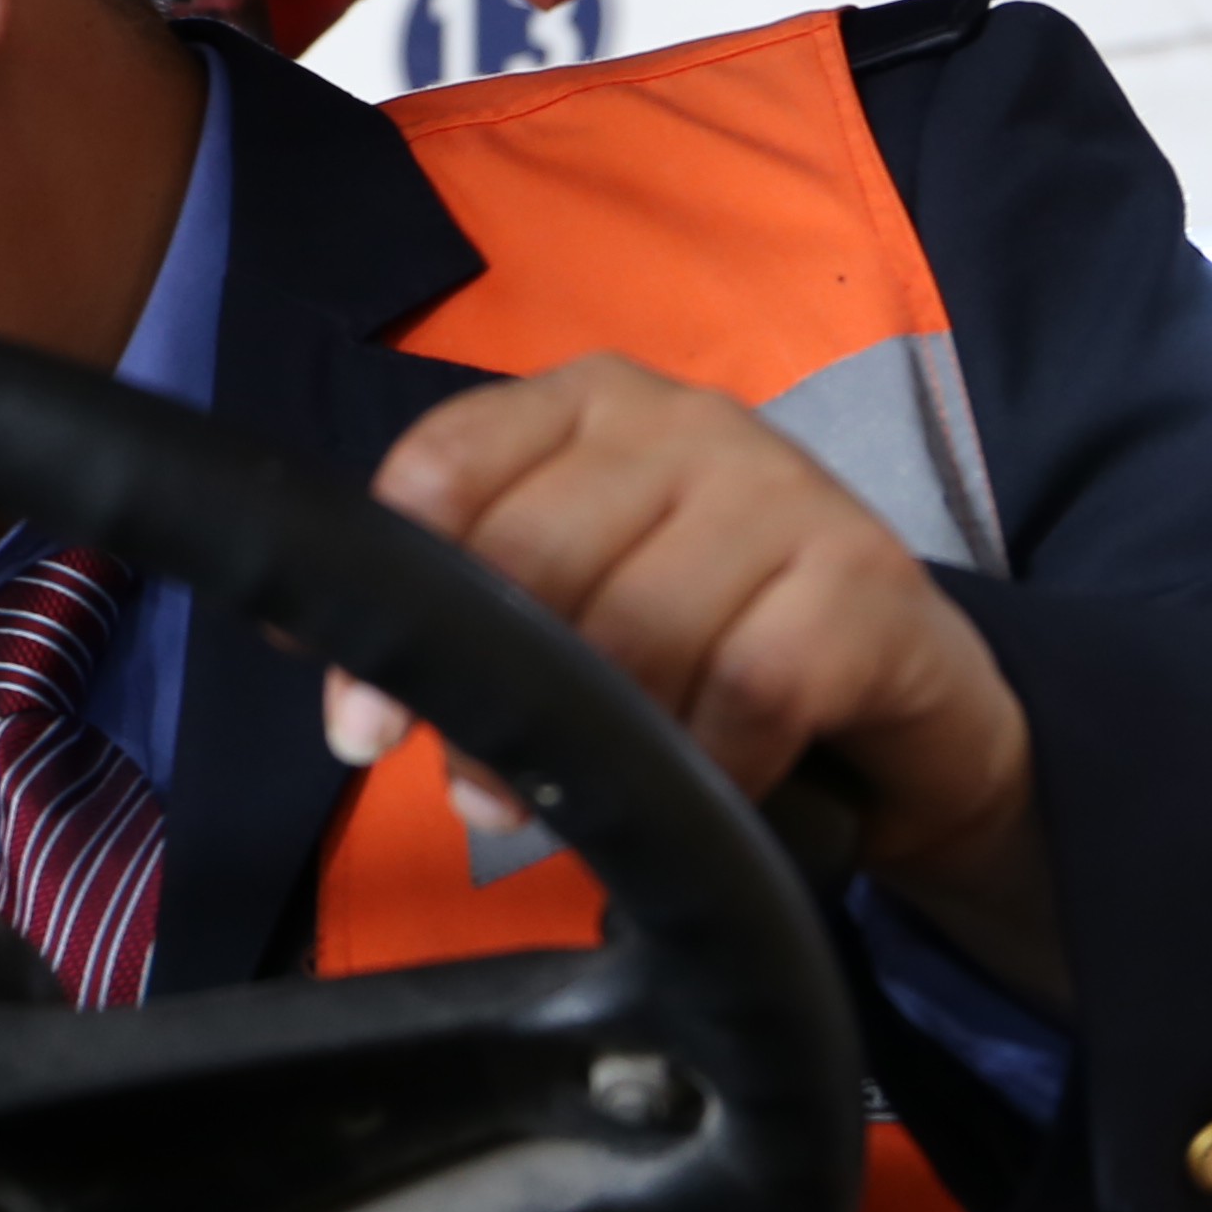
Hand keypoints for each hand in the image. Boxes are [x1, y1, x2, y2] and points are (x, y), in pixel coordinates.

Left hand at [332, 355, 1066, 1005]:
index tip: (359, 721)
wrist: (906, 696)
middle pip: (532, 556)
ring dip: (600, 746)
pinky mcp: (865, 579)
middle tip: (481, 792)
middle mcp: (686, 421)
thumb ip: (458, 604)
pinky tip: (711, 788)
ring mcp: (784, 488)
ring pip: (637, 630)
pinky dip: (713, 765)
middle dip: (489, 695)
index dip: (388, 597)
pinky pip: (747, 693)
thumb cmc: (712, 644)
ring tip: (587, 807)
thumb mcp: (576, 606)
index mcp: (588, 405)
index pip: (447, 466)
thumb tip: (306, 633)